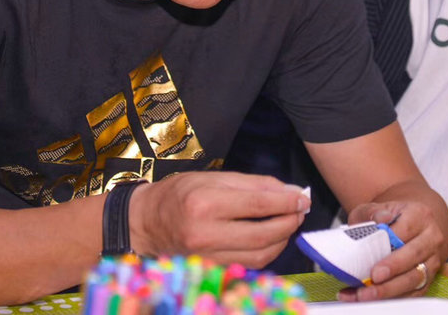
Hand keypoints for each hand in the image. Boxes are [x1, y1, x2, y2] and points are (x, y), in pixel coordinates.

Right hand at [128, 171, 309, 267]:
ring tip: (288, 222)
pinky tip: (271, 237)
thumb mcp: (212, 178)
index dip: (287, 201)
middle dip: (289, 222)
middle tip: (300, 210)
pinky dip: (267, 252)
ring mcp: (208, 257)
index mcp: (205, 204)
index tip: (303, 197)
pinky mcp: (212, 269)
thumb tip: (288, 191)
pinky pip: (249, 264)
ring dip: (282, 239)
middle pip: (263, 234)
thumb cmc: (178, 194)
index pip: (259, 204)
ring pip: (260, 255)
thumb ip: (252, 184)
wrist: (144, 223)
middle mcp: (206, 234)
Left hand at [338, 200, 446, 301]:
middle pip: (414, 256)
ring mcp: (433, 259)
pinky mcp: (429, 277)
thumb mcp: (376, 208)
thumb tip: (381, 219)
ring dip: (391, 289)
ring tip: (367, 294)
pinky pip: (415, 292)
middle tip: (374, 279)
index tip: (375, 265)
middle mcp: (431, 237)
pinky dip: (394, 298)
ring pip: (416, 277)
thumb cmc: (390, 218)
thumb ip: (373, 212)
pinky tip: (374, 298)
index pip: (406, 231)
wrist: (410, 224)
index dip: (390, 248)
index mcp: (420, 215)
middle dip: (393, 270)